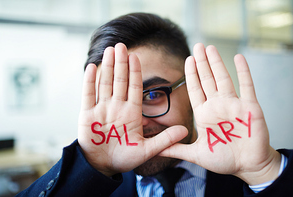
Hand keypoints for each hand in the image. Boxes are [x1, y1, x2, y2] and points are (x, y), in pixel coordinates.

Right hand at [78, 43, 186, 176]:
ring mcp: (102, 109)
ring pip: (105, 83)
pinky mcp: (87, 115)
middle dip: (121, 64)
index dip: (135, 72)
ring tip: (110, 51)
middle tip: (122, 46)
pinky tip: (91, 67)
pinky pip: (88, 95)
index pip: (134, 88)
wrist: (104, 166)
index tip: (136, 57)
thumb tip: (185, 131)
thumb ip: (165, 140)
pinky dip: (89, 82)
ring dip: (107, 67)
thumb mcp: (147, 150)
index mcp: (132, 113)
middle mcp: (117, 107)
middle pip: (120, 81)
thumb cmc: (125, 158)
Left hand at [160, 43, 280, 184]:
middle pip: (207, 79)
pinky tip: (238, 58)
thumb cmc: (224, 160)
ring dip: (217, 63)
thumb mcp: (196, 154)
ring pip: (223, 78)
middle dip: (202, 63)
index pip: (195, 89)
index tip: (188, 59)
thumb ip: (176, 149)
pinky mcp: (250, 107)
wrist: (248, 166)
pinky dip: (243, 72)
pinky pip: (247, 86)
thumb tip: (157, 150)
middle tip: (198, 46)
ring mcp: (233, 104)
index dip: (191, 74)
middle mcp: (217, 106)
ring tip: (210, 48)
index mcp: (204, 114)